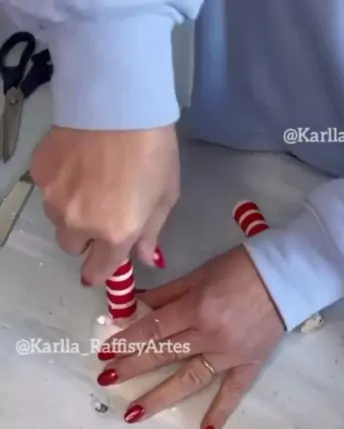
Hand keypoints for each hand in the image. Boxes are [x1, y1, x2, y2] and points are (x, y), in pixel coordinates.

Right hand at [31, 125, 178, 283]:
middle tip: (102, 214)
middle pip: (72, 247)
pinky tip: (78, 165)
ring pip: (57, 220)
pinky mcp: (40, 173)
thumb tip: (145, 260)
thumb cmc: (153, 152)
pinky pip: (48, 192)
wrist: (119, 102)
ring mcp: (54, 198)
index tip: (101, 267)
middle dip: (86, 239)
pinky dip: (61, 187)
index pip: (99, 271)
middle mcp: (79, 224)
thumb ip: (151, 234)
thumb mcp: (165, 197)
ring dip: (72, 213)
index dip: (101, 272)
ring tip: (91, 184)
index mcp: (115, 234)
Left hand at [99, 247, 285, 428]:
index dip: (126, 341)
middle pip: (164, 354)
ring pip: (190, 378)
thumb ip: (169, 292)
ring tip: (133, 413)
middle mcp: (210, 335)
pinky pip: (234, 391)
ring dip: (160, 396)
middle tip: (107, 379)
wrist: (290, 276)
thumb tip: (137, 306)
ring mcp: (230, 354)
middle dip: (132, 367)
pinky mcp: (250, 363)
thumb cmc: (244, 267)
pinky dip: (221, 411)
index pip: (153, 329)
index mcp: (197, 308)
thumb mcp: (202, 272)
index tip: (105, 354)